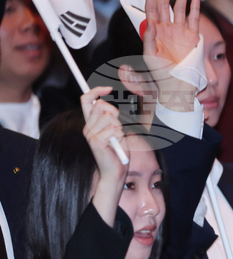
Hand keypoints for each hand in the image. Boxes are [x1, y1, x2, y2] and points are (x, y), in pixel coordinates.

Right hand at [82, 87, 127, 222]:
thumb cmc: (117, 151)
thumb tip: (108, 104)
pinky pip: (113, 129)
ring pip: (110, 117)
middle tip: (118, 128)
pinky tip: (115, 145)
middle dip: (115, 112)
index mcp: (90, 123)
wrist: (115, 171)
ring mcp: (90, 134)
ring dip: (119, 127)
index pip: (86, 100)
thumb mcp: (115, 130)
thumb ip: (110, 117)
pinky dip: (119, 136)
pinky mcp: (96, 141)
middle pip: (101, 105)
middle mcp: (87, 127)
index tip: (108, 88)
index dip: (96, 91)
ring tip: (117, 140)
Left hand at [142, 0, 201, 110]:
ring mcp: (180, 33)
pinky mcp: (193, 38)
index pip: (152, 11)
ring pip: (181, 9)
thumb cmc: (161, 76)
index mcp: (155, 34)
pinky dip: (195, 8)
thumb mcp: (149, 61)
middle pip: (166, 5)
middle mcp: (167, 30)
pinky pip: (194, 19)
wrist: (178, 86)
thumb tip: (143, 34)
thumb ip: (146, 45)